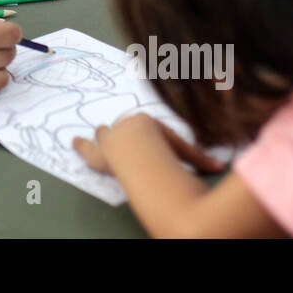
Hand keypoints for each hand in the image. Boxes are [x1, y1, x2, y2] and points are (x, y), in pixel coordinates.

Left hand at [72, 113, 225, 175]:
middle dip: (110, 131)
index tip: (136, 130)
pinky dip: (80, 146)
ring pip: (101, 136)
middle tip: (103, 129)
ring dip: (96, 138)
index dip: (138, 131)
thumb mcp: (183, 151)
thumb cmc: (162, 145)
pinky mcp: (99, 154)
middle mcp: (124, 130)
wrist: (141, 145)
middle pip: (116, 128)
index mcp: (142, 125)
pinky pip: (87, 149)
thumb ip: (197, 159)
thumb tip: (220, 168)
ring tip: (87, 135)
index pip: (138, 126)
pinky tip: (72, 141)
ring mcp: (110, 141)